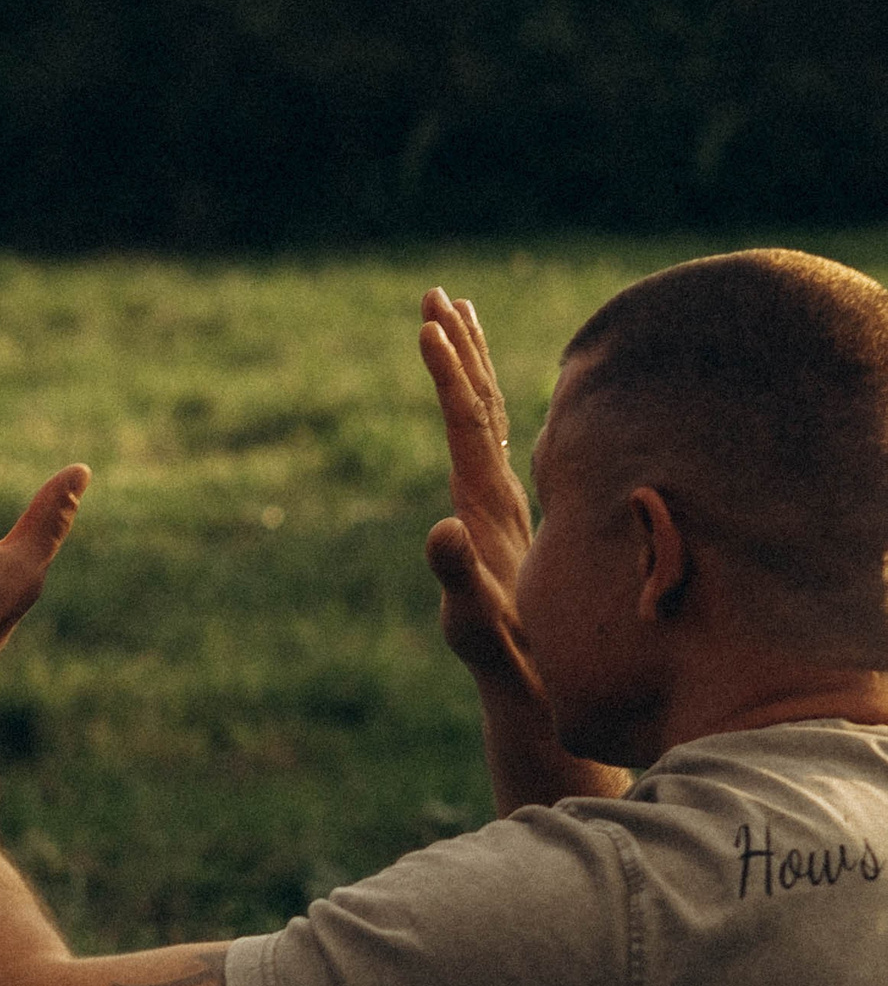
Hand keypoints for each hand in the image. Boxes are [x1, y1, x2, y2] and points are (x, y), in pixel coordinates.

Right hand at [418, 288, 543, 695]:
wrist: (555, 690)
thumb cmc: (509, 663)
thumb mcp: (476, 623)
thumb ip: (458, 579)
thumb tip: (440, 528)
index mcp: (488, 505)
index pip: (468, 422)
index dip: (447, 373)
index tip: (429, 324)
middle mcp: (502, 494)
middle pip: (482, 405)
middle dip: (458, 349)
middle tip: (436, 295)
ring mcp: (505, 504)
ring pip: (492, 418)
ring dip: (470, 366)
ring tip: (454, 320)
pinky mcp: (505, 519)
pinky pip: (494, 444)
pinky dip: (478, 405)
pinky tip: (477, 398)